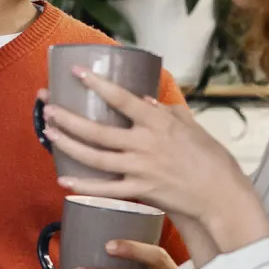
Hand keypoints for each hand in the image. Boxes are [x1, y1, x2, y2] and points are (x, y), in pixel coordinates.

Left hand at [40, 70, 268, 250]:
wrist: (221, 195)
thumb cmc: (211, 158)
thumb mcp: (191, 126)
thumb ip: (167, 112)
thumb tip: (144, 100)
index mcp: (158, 122)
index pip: (121, 99)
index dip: (97, 85)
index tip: (76, 73)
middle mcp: (145, 143)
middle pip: (98, 130)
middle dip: (69, 118)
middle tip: (47, 107)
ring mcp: (141, 168)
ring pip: (95, 157)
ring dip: (68, 145)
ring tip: (49, 133)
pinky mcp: (141, 191)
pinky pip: (106, 189)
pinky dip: (83, 185)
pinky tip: (64, 179)